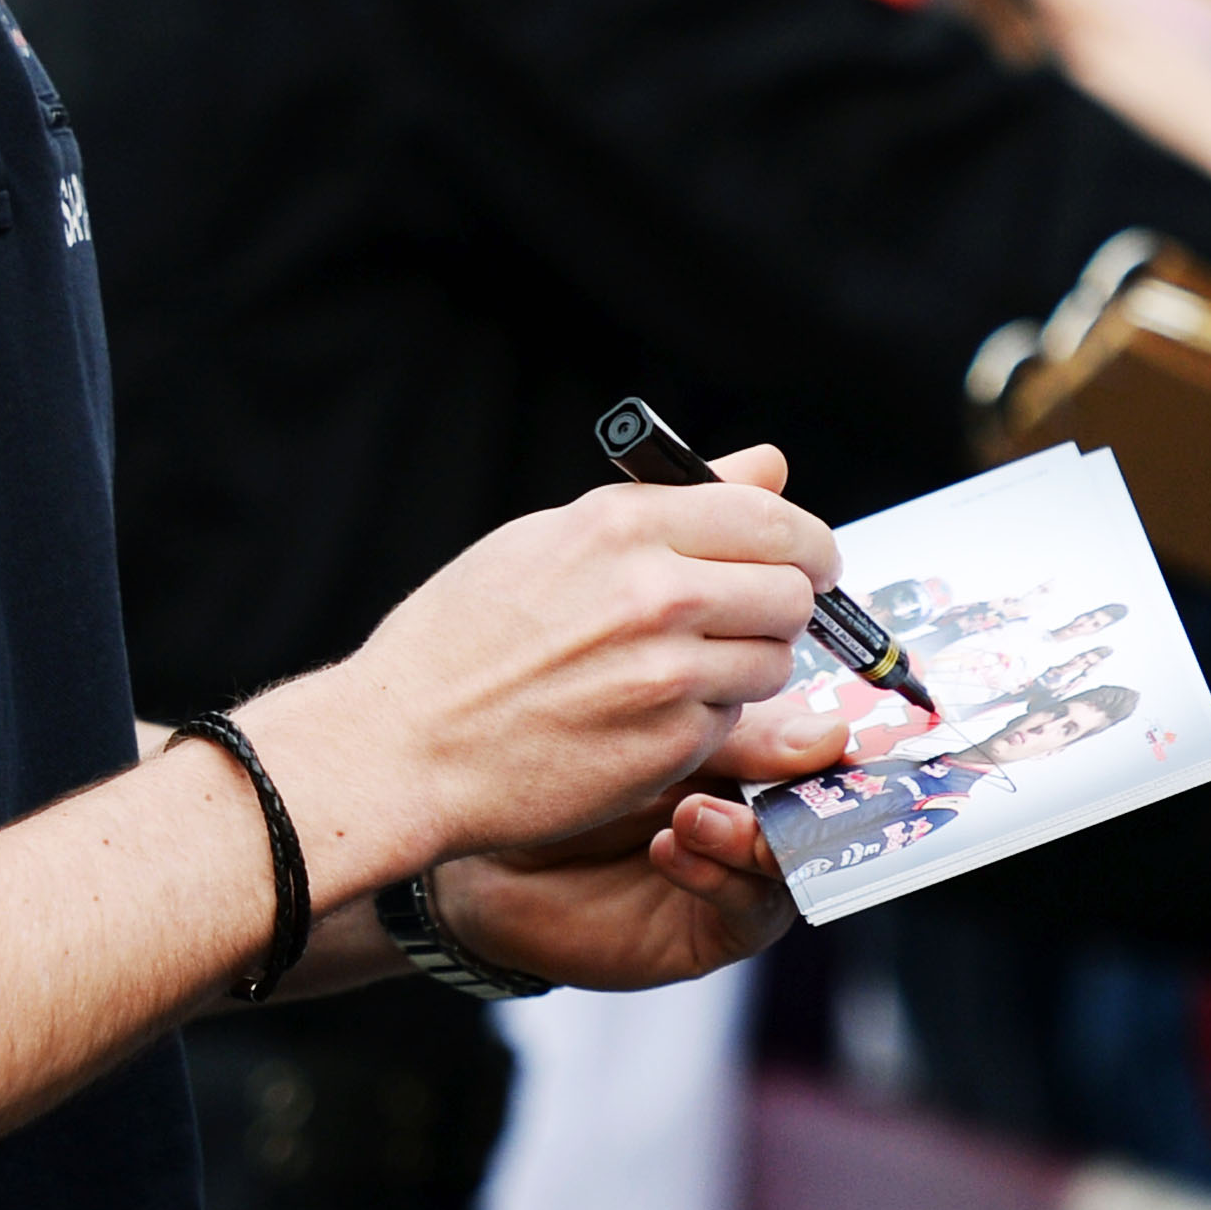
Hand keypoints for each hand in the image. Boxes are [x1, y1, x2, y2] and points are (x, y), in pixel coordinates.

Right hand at [254, 452, 835, 897]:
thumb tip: (769, 463)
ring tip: (684, 667)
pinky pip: (733, 720)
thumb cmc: (463, 639)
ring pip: (775, 661)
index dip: (804, 540)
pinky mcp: (670, 746)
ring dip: (749, 664)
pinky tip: (650, 712)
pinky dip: (709, 717)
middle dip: (784, 604)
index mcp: (624, 527)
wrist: (404, 745)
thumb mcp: (552, 538)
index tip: (805, 557)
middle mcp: (657, 594)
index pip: (772, 516)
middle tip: (752, 617)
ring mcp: (668, 675)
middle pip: (793, 590)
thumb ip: (674, 501)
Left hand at [431, 702, 848, 991]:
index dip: (841, 739)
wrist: (482, 848)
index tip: (840, 729)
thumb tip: (833, 734)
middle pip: (826, 808)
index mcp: (753, 750)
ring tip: (693, 813)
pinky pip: (749, 910)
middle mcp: (758, 811)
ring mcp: (740, 872)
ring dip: (756, 837)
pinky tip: (670, 848)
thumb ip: (740, 735)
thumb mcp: (648, 730)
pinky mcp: (714, 928)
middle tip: (789, 772)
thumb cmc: (559, 771)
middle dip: (813, 792)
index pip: (822, 744)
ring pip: (795, 864)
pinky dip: (718, 877)